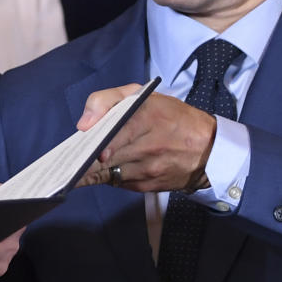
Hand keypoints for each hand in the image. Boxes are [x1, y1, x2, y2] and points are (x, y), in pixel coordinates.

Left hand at [75, 85, 216, 192]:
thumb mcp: (143, 96)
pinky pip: (118, 181)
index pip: (113, 130)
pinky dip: (109, 175)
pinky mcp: (147, 185)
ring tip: (81, 163)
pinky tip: (107, 168)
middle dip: (86, 157)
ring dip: (93, 169)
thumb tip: (84, 124)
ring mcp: (148, 168)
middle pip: (105, 155)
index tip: (84, 144)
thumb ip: (107, 100)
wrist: (209, 149)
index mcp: (147, 116)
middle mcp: (149, 144)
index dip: (96, 140)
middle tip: (72, 156)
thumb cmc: (172, 117)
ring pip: (108, 172)